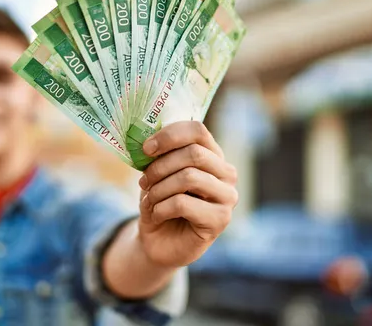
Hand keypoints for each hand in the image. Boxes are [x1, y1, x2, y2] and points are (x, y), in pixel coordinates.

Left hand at [137, 121, 237, 267]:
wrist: (159, 241)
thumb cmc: (160, 201)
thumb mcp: (156, 173)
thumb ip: (158, 155)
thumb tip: (147, 142)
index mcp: (212, 154)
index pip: (197, 131)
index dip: (169, 136)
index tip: (145, 149)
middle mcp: (226, 173)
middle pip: (193, 153)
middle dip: (160, 166)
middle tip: (143, 181)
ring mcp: (227, 197)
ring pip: (188, 177)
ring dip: (159, 189)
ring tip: (150, 199)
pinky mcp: (220, 220)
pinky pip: (182, 203)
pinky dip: (160, 208)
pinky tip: (157, 216)